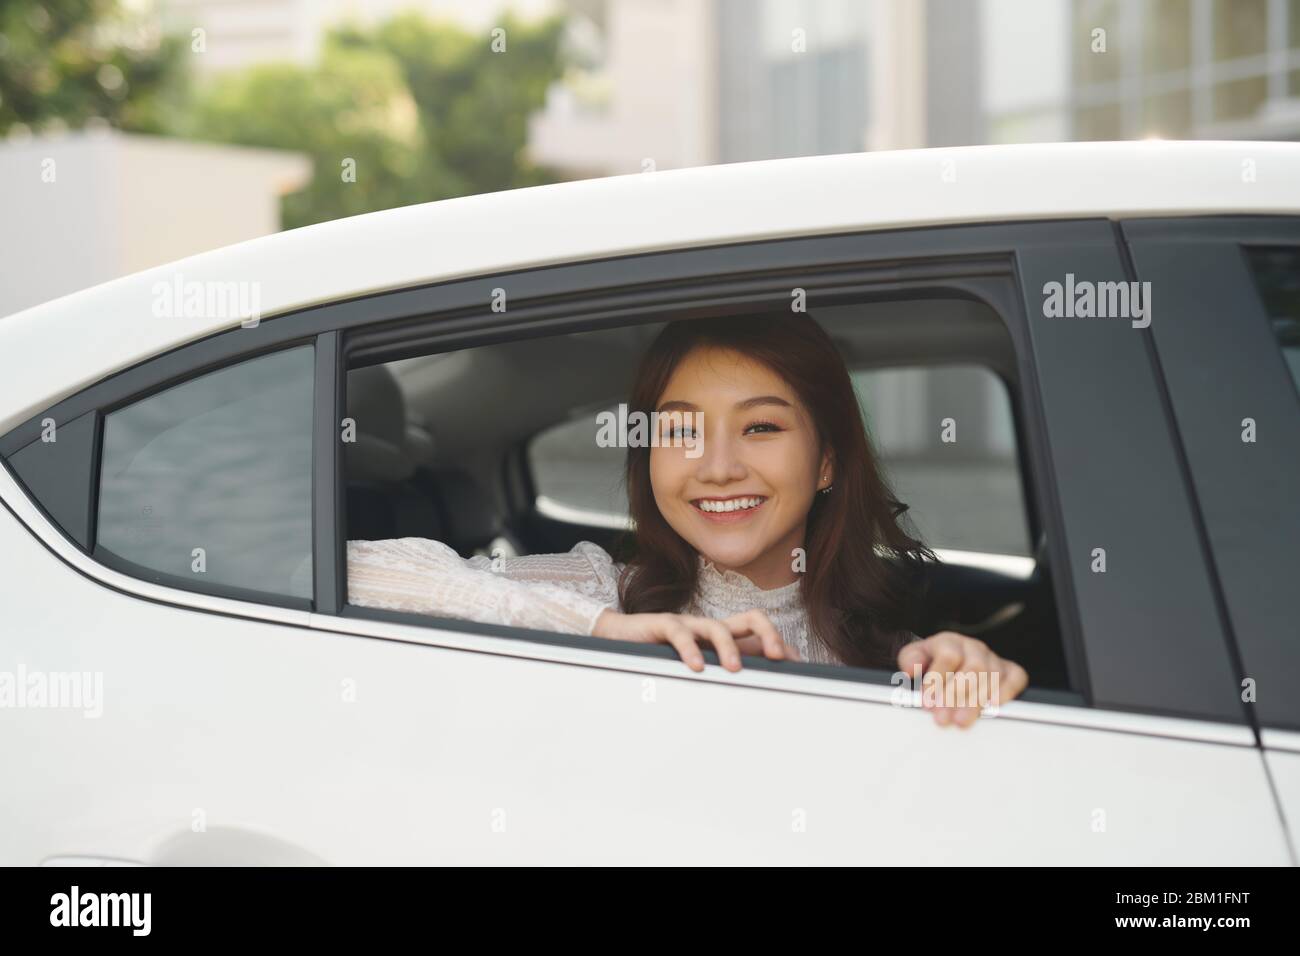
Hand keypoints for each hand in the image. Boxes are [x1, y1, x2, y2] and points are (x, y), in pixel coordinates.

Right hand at [593, 608, 799, 672]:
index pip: (762, 634)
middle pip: (751, 618)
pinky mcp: (663, 624)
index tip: (797, 665)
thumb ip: (723, 669)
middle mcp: (712, 628)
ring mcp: (690, 625)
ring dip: (729, 648)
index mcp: (724, 637)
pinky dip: (690, 649)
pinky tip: (696, 666)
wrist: (620, 637)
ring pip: (718, 626)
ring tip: (734, 669)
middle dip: (769, 634)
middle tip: (777, 658)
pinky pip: (680, 633)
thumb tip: (758, 687)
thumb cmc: (662, 654)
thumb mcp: (700, 664)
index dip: (782, 646)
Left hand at [896, 631, 1028, 728]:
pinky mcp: (1010, 671)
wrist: (950, 661)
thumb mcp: (916, 657)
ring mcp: (993, 658)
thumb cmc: (933, 663)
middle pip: (972, 667)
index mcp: (949, 641)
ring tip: (961, 721)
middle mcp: (973, 648)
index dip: (938, 679)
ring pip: (991, 675)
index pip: (948, 655)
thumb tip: (910, 669)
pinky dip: (1005, 692)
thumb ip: (910, 660)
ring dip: (975, 701)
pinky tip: (992, 707)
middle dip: (956, 696)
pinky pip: (1014, 678)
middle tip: (943, 717)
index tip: (927, 702)